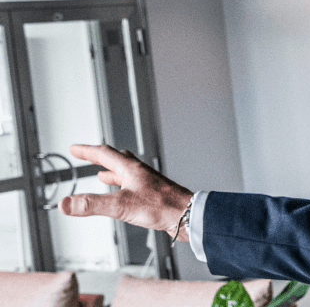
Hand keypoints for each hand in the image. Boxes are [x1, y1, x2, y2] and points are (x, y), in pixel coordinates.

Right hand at [59, 144, 193, 241]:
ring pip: (126, 174)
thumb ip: (92, 204)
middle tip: (88, 156)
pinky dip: (122, 188)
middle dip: (100, 158)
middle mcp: (140, 174)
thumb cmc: (163, 207)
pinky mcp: (153, 197)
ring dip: (111, 172)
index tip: (74, 148)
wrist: (189, 216)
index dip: (87, 151)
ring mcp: (148, 184)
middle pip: (117, 160)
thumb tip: (66, 203)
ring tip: (102, 175)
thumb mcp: (121, 205)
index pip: (105, 154)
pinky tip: (124, 196)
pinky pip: (133, 188)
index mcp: (131, 170)